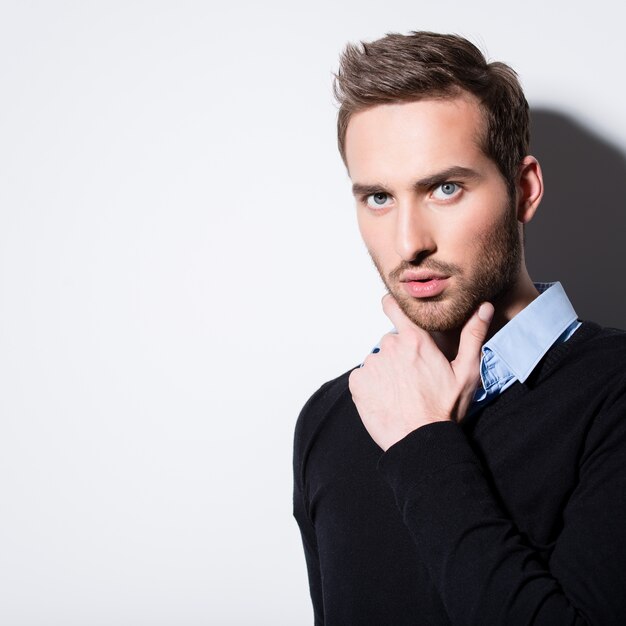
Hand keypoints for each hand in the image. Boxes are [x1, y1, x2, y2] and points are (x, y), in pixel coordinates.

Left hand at [348, 295, 493, 450]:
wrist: (421, 441)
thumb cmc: (444, 409)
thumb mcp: (466, 372)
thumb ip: (473, 336)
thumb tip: (483, 308)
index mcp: (415, 340)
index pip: (393, 307)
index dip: (392, 305)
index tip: (393, 309)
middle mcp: (389, 347)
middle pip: (390, 341)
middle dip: (400, 353)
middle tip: (414, 376)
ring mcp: (372, 364)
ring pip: (377, 360)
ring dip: (386, 371)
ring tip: (402, 391)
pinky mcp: (358, 382)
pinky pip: (363, 376)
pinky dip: (371, 385)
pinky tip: (387, 398)